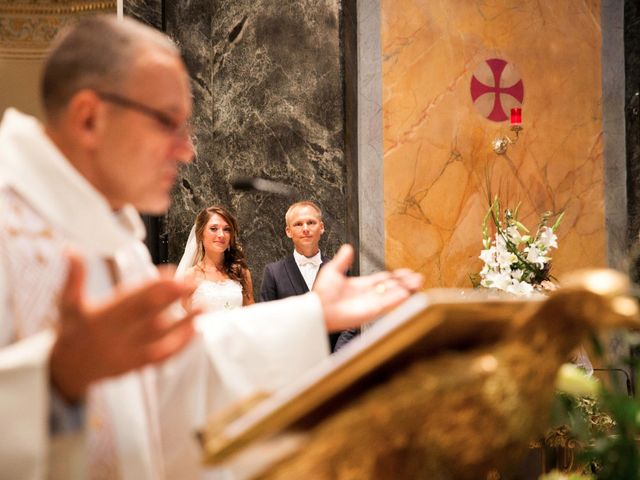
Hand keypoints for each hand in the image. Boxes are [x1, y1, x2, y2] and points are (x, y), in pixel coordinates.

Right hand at [50, 253, 199, 401]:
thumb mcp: (67, 305)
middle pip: (150, 315)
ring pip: (160, 337)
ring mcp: (129, 352)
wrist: (68, 372)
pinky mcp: (137, 365)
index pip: (131, 299)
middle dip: (173, 298)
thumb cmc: (72, 332)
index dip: (153, 285)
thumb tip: (71, 250)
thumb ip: (73, 278)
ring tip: (203, 306)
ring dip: (184, 322)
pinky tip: (196, 331)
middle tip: (193, 282)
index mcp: (102, 317)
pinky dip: (180, 344)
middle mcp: (117, 335)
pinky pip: (162, 355)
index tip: (172, 272)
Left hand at [313, 245, 422, 331]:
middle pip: (391, 287)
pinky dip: (398, 299)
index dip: (395, 276)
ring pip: (393, 295)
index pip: (383, 279)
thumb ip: (343, 260)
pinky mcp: (371, 311)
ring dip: (406, 289)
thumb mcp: (332, 270)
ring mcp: (370, 303)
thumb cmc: (322, 293)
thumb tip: (347, 247)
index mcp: (360, 285)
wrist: (318, 308)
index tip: (407, 272)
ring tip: (418, 283)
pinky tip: (408, 293)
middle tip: (418, 278)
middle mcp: (368, 294)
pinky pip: (388, 304)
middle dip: (405, 282)